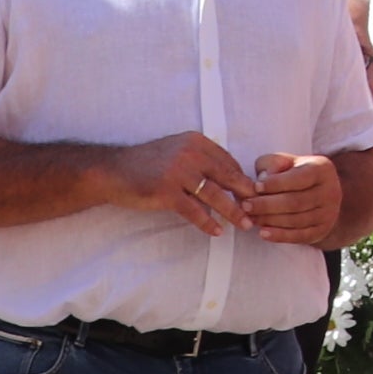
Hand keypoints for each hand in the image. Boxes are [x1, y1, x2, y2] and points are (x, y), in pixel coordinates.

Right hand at [100, 132, 257, 237]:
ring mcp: (178, 172)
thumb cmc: (147, 163)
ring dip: (233, 212)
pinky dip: (207, 222)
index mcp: (196, 141)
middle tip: (259, 211)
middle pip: (227, 177)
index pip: (228, 161)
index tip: (253, 195)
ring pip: (215, 195)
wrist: (113, 171)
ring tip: (244, 224)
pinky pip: (194, 210)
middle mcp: (190, 153)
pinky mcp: (166, 191)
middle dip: (245, 196)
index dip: (243, 180)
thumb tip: (231, 176)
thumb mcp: (177, 150)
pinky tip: (216, 231)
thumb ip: (201, 159)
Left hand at [242, 152, 343, 246]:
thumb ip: (273, 164)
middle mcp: (330, 192)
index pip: (298, 178)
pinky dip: (280, 236)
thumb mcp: (286, 162)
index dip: (276, 183)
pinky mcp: (322, 230)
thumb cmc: (295, 174)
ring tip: (250, 218)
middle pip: (296, 202)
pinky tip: (263, 233)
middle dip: (267, 205)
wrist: (320, 193)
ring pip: (296, 220)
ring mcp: (328, 214)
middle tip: (246, 206)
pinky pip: (299, 236)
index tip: (256, 186)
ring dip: (270, 220)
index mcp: (322, 169)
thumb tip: (263, 179)